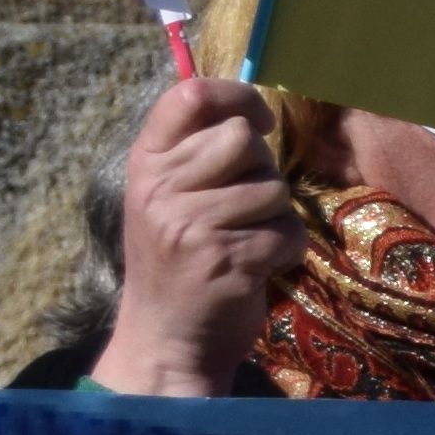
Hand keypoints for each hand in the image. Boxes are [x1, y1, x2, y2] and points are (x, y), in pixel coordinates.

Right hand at [88, 70, 294, 396]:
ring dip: (276, 216)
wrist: (166, 339)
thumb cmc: (177, 262)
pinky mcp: (228, 258)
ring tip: (246, 241)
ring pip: (274, 187)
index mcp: (146, 164)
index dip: (236, 96)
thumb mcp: (168, 198)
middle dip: (261, 170)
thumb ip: (196, 153)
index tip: (260, 118)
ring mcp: (192, 223)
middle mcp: (162, 188)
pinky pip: (289, 231)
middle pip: (244, 139)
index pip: (189, 97)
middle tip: (244, 207)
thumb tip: (249, 108)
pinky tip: (259, 267)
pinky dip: (287, 250)